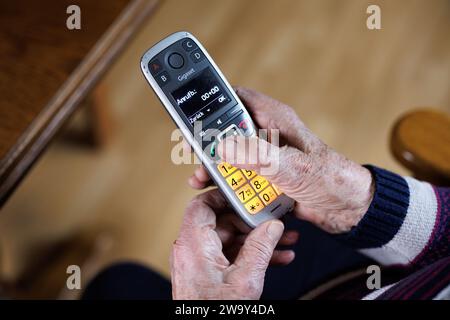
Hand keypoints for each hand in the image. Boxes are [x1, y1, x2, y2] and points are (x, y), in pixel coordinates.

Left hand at [171, 189, 297, 298]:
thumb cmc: (216, 313)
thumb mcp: (245, 279)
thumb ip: (260, 248)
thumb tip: (272, 226)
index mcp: (193, 245)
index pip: (202, 205)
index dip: (224, 196)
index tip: (247, 195)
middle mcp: (191, 250)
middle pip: (222, 221)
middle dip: (251, 222)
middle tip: (274, 222)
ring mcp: (199, 262)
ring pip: (229, 240)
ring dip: (256, 240)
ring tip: (283, 242)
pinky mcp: (207, 274)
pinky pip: (229, 256)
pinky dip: (250, 254)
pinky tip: (277, 258)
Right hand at [188, 87, 373, 233]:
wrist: (347, 208)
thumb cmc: (329, 178)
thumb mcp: (291, 165)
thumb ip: (257, 155)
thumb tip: (222, 147)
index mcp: (275, 119)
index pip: (237, 99)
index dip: (213, 103)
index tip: (193, 117)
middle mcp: (267, 135)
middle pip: (227, 131)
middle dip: (209, 144)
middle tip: (195, 156)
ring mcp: (266, 157)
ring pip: (231, 156)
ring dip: (215, 168)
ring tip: (201, 179)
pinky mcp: (267, 176)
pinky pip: (241, 176)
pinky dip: (229, 184)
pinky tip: (219, 193)